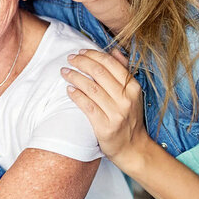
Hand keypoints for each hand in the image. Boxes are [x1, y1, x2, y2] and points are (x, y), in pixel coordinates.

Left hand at [61, 48, 148, 166]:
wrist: (133, 147)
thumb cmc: (129, 118)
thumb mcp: (132, 94)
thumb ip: (124, 71)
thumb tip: (113, 50)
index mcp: (133, 88)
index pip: (110, 64)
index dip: (93, 55)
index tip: (80, 52)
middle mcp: (126, 99)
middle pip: (99, 73)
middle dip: (81, 62)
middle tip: (69, 59)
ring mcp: (116, 114)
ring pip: (91, 88)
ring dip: (74, 77)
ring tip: (64, 72)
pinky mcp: (105, 127)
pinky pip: (87, 106)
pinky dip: (76, 95)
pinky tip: (69, 89)